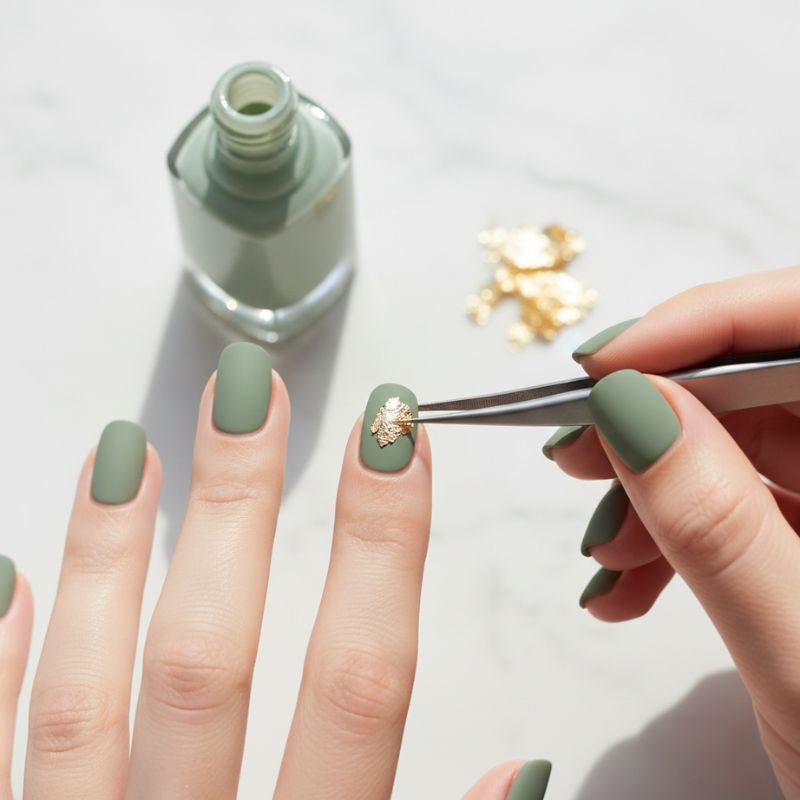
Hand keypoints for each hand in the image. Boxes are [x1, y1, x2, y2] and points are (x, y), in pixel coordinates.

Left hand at [0, 342, 550, 798]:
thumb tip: (525, 766)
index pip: (358, 685)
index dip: (384, 551)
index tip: (395, 437)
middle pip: (212, 662)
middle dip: (237, 509)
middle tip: (247, 390)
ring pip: (87, 697)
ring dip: (108, 560)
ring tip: (124, 448)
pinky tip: (9, 574)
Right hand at [546, 265, 799, 797]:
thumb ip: (722, 530)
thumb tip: (629, 407)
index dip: (707, 325)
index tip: (604, 365)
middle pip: (762, 383)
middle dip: (655, 415)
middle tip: (577, 451)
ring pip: (737, 445)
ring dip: (651, 489)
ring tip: (601, 552)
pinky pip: (734, 502)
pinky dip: (669, 533)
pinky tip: (626, 584)